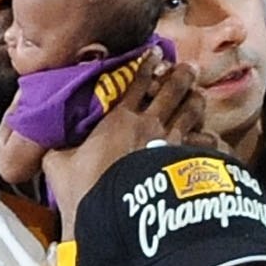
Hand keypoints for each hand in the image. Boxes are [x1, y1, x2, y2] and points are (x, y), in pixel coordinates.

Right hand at [42, 50, 208, 234]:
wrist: (117, 213)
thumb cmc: (87, 187)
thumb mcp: (59, 164)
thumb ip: (58, 149)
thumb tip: (49, 143)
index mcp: (120, 119)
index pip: (136, 84)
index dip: (147, 66)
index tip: (155, 52)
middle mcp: (150, 124)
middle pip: (172, 92)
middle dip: (181, 77)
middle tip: (189, 67)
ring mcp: (171, 143)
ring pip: (191, 113)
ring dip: (196, 102)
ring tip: (200, 96)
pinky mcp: (185, 164)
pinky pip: (204, 147)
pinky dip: (210, 141)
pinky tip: (216, 140)